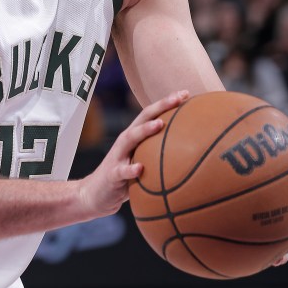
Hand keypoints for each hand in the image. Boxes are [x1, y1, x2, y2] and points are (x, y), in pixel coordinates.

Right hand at [78, 90, 189, 219]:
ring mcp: (117, 157)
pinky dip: (130, 169)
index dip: (167, 103)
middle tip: (178, 98)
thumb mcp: (143, 162)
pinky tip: (140, 168)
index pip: (152, 115)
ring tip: (160, 124)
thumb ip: (159, 154)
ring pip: (130, 139)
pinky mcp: (112, 175)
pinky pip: (121, 171)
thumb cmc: (125, 178)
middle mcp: (126, 142)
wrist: (95, 195)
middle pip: (142, 119)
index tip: (186, 93)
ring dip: (144, 130)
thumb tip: (191, 154)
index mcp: (135, 137)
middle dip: (160, 106)